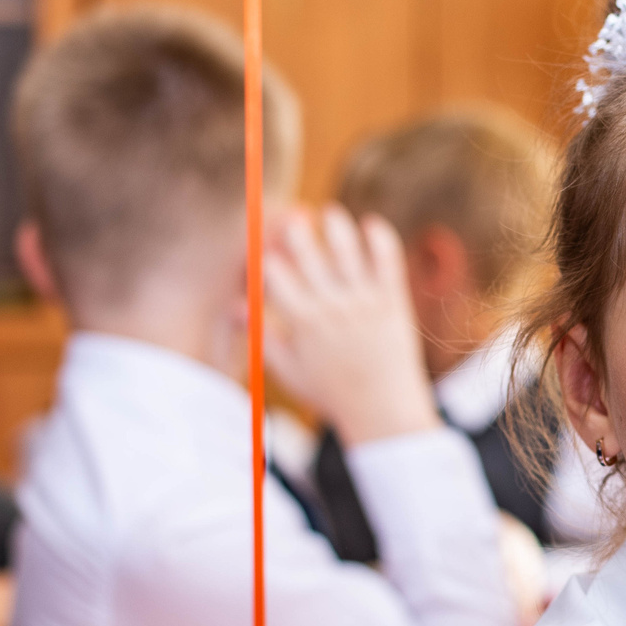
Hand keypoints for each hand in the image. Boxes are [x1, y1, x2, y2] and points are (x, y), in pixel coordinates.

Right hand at [263, 207, 440, 446]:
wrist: (384, 412)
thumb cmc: (331, 393)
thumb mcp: (288, 370)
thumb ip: (261, 335)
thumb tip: (232, 305)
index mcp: (302, 323)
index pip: (276, 275)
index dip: (268, 256)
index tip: (268, 247)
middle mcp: (332, 308)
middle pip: (309, 255)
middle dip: (297, 232)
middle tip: (293, 218)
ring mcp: (365, 303)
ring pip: (348, 250)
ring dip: (336, 226)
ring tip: (330, 213)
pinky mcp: (393, 302)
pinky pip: (387, 260)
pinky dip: (379, 238)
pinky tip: (371, 224)